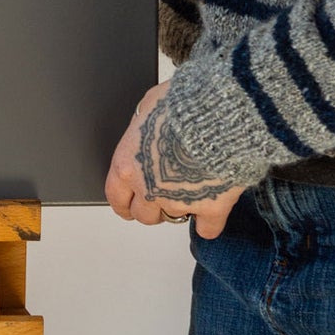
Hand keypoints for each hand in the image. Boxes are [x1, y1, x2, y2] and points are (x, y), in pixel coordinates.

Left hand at [104, 82, 246, 237]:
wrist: (218, 114)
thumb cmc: (183, 104)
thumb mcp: (149, 105)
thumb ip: (142, 126)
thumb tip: (143, 128)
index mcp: (128, 166)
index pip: (116, 198)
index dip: (124, 202)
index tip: (129, 205)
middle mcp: (149, 190)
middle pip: (143, 214)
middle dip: (153, 205)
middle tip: (165, 190)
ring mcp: (179, 202)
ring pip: (173, 219)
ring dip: (179, 208)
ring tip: (189, 189)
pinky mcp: (210, 207)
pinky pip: (207, 229)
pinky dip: (209, 222)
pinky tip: (211, 209)